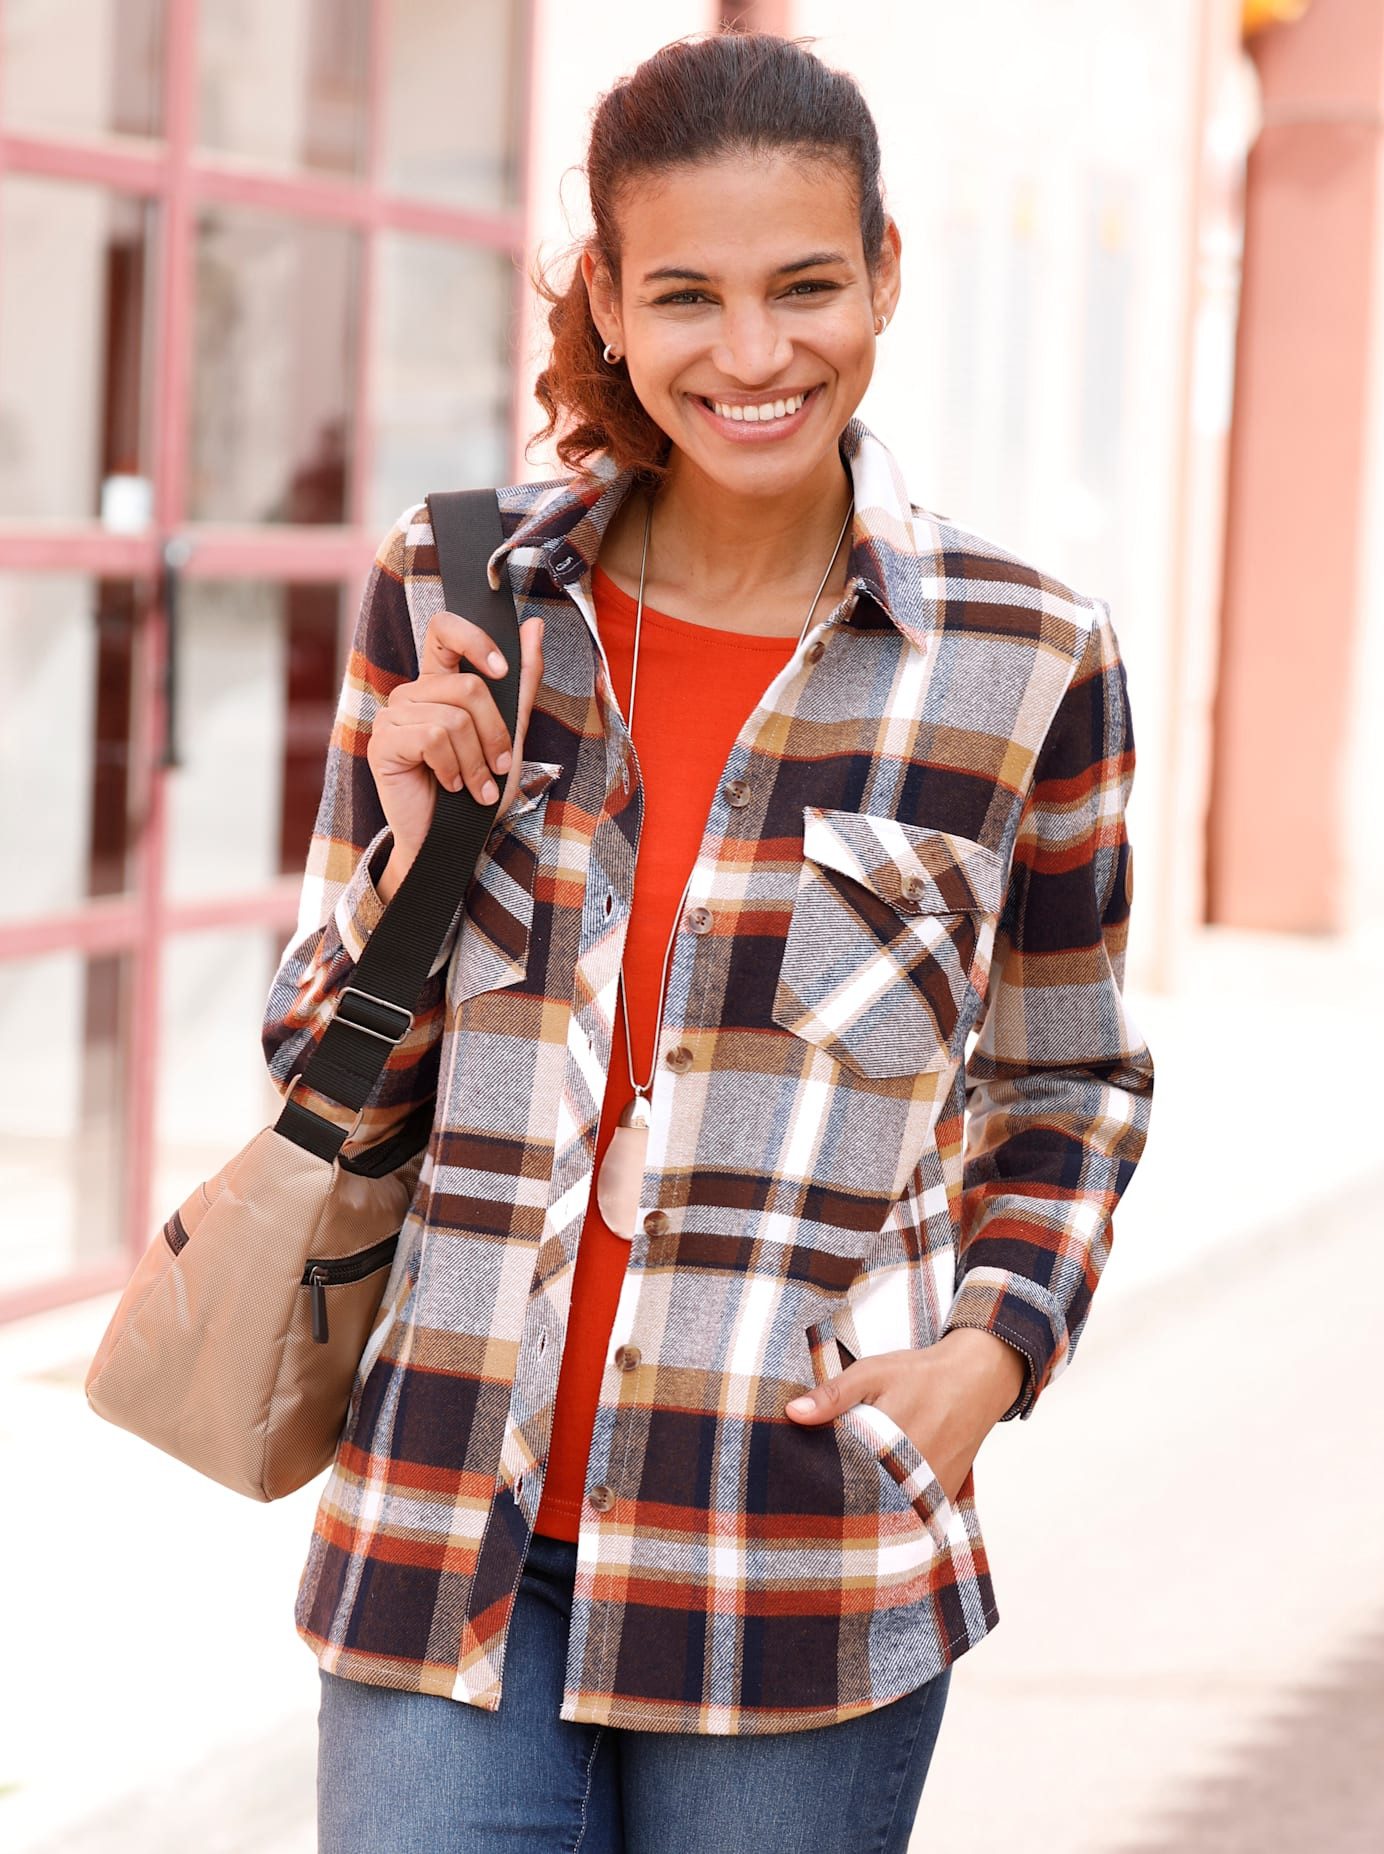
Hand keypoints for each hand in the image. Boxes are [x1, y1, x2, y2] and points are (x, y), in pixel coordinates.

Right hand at [369, 610, 544, 901]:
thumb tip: (534, 626)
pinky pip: (432, 738)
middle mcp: (413, 693)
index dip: (475, 640)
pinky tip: (451, 786)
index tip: (503, 672)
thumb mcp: (512, 734)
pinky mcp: (383, 742)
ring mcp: (394, 716)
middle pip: (467, 687)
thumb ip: (522, 682)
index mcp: (440, 683)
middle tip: (500, 766)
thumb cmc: (479, 789)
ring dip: (476, 761)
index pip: (446, 630)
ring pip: (453, 718)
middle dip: (495, 734)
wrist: (455, 840)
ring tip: (477, 786)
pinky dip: (452, 768)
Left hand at [783, 1328, 1026, 1505]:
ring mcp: (932, 1488)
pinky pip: (913, 1513)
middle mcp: (913, 1472)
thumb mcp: (872, 1373)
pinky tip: (877, 1501)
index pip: (842, 1475)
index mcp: (889, 1442)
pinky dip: (895, 1510)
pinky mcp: (945, 1495)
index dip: (819, 1479)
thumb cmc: (921, 1374)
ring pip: (888, 1511)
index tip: (801, 1481)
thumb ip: (833, 1395)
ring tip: (843, 1506)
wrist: (977, 1379)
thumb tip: (792, 1414)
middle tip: (817, 1498)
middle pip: (864, 1499)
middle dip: (841, 1499)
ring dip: (868, 1508)